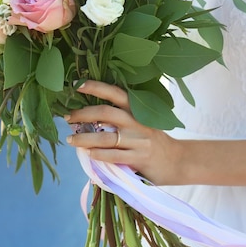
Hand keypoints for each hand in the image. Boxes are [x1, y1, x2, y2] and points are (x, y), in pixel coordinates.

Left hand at [65, 80, 184, 185]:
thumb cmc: (154, 141)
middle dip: (82, 114)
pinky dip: (99, 154)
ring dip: (84, 138)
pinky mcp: (139, 158)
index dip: (96, 87)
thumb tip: (89, 119)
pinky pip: (114, 155)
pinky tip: (88, 154)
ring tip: (71, 139)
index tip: (78, 85)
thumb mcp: (142, 124)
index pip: (115, 93)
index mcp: (137, 110)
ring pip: (105, 137)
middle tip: (66, 117)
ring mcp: (139, 140)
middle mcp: (137, 122)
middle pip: (105, 112)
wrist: (178, 162)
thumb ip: (121, 119)